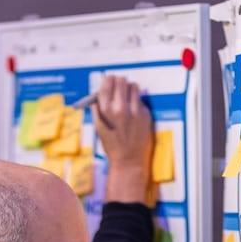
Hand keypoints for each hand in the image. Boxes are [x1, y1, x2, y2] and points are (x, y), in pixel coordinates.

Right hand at [92, 75, 152, 202]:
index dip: (109, 80)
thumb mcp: (99, 129)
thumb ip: (97, 112)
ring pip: (134, 86)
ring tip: (128, 98)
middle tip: (120, 87)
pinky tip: (134, 113)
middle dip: (120, 82)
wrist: (128, 161)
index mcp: (106, 110)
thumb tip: (95, 98)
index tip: (110, 81)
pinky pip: (141, 100)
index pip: (107, 82)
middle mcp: (120, 108)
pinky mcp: (145, 114)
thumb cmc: (112, 146)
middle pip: (121, 80)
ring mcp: (134, 111)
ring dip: (130, 89)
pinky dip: (137, 102)